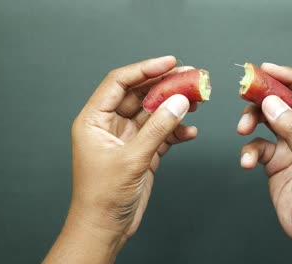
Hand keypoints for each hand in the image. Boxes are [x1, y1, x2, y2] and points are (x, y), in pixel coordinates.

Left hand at [44, 56, 197, 262]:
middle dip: (165, 86)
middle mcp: (110, 125)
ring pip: (153, 113)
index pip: (119, 82)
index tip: (169, 62)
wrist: (105, 228)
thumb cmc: (103, 197)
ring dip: (174, 107)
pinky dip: (176, 132)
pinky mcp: (141, 152)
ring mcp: (127, 138)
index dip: (144, 69)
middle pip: (140, 95)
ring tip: (197, 100)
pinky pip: (161, 134)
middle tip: (191, 77)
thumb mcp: (131, 159)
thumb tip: (179, 102)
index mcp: (94, 120)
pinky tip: (190, 132)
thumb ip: (157, 129)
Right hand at [237, 63, 291, 262]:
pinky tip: (248, 163)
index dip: (291, 76)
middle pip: (287, 100)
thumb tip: (271, 104)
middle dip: (265, 96)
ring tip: (242, 130)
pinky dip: (250, 150)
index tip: (266, 68)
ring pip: (269, 118)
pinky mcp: (278, 157)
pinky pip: (259, 143)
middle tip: (243, 90)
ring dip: (253, 120)